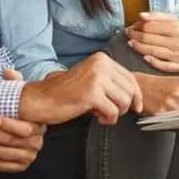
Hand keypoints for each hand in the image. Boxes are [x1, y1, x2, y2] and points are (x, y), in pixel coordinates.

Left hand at [0, 68, 45, 172]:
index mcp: (38, 126)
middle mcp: (36, 143)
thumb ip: (15, 84)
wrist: (30, 126)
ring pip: (3, 153)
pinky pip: (3, 165)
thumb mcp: (21, 96)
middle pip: (9, 141)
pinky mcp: (21, 165)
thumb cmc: (22, 112)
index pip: (24, 128)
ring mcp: (29, 155)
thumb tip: (7, 72)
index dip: (7, 124)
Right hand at [19, 52, 142, 125]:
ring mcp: (97, 78)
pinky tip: (97, 118)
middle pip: (130, 90)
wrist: (42, 99)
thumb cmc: (67, 92)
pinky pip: (113, 112)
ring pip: (124, 101)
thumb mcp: (92, 79)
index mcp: (102, 59)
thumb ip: (111, 81)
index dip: (137, 95)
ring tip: (102, 114)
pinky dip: (108, 119)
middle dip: (126, 106)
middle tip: (112, 112)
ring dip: (116, 113)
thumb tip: (135, 95)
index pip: (130, 77)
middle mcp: (101, 65)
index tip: (136, 107)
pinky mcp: (92, 94)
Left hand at [127, 12, 178, 73]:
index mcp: (177, 28)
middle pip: (150, 39)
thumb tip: (141, 16)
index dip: (138, 26)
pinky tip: (144, 58)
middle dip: (135, 36)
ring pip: (154, 52)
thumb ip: (158, 16)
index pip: (151, 26)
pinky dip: (153, 62)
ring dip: (139, 47)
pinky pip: (163, 66)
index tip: (131, 26)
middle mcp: (178, 41)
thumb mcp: (176, 20)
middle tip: (127, 34)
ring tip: (130, 43)